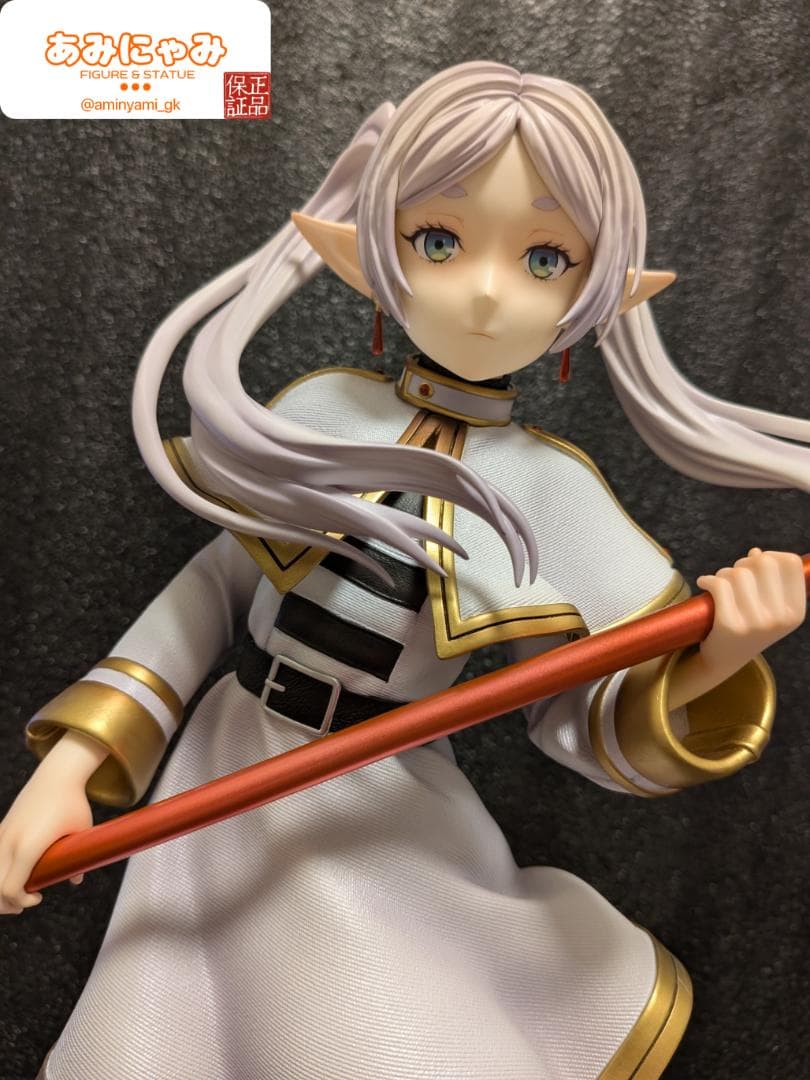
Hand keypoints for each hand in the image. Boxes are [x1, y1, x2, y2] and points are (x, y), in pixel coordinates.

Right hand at [0, 766, 91, 914]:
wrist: (57, 774)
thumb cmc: (72, 803)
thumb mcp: (81, 831)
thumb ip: (77, 860)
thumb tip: (76, 880)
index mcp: (28, 847)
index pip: (11, 889)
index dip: (21, 900)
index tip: (38, 897)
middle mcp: (9, 842)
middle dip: (6, 902)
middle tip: (23, 905)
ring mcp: (2, 834)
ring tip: (15, 894)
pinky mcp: (1, 828)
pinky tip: (11, 873)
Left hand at [696, 548, 806, 675]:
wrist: (724, 660)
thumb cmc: (747, 625)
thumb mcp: (768, 607)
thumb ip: (768, 579)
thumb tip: (756, 553)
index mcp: (795, 612)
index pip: (791, 563)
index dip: (771, 556)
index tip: (755, 566)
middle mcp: (780, 618)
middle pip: (763, 562)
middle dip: (744, 563)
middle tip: (733, 575)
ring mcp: (756, 623)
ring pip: (738, 572)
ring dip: (724, 573)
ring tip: (719, 585)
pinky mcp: (730, 625)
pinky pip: (719, 584)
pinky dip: (707, 579)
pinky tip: (704, 584)